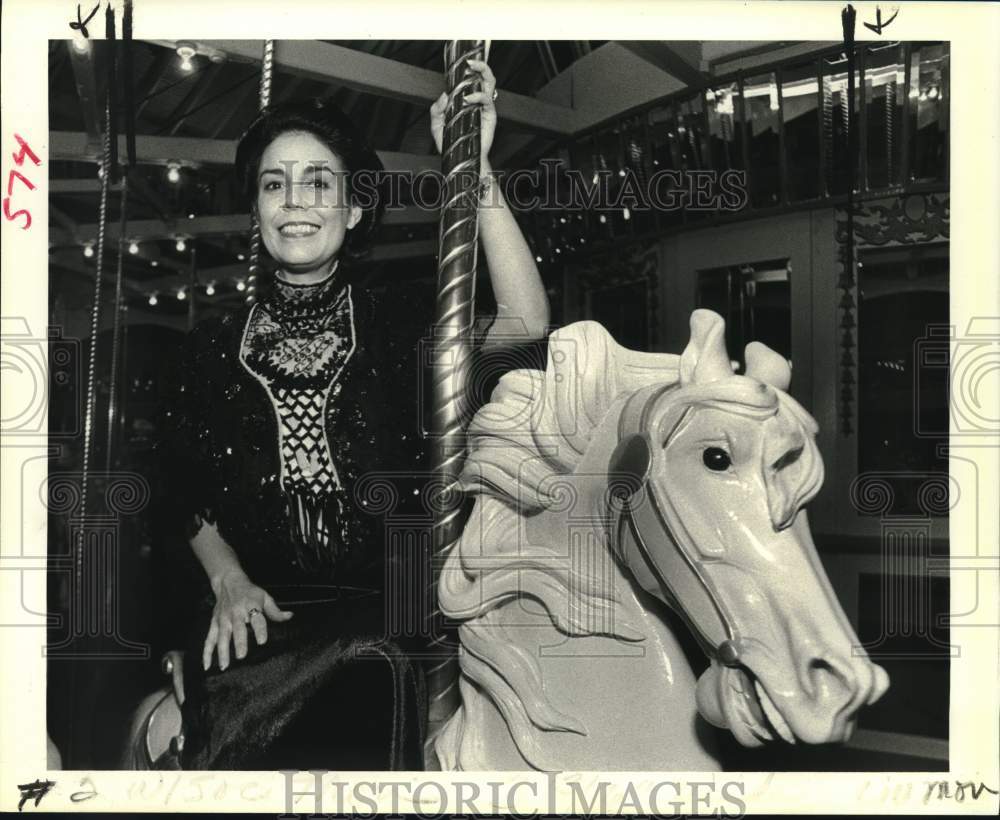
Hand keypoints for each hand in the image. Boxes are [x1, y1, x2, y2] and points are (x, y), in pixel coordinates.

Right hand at [203, 569, 292, 670]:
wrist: (228, 582)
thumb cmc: (249, 592)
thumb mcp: (265, 597)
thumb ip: (275, 611)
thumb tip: (290, 616)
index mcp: (251, 605)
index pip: (257, 618)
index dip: (259, 629)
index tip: (262, 641)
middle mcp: (236, 613)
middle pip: (238, 629)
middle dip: (239, 642)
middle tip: (241, 656)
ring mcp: (223, 619)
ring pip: (222, 636)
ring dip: (222, 651)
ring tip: (225, 666)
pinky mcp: (214, 623)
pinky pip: (209, 639)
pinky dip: (207, 652)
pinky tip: (207, 666)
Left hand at [430, 58, 496, 172]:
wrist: (460, 159)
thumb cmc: (451, 143)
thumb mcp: (437, 125)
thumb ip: (437, 110)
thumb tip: (444, 95)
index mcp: (465, 100)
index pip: (468, 80)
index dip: (467, 69)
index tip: (460, 61)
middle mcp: (476, 101)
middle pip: (484, 76)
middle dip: (480, 64)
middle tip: (470, 61)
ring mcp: (484, 107)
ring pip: (490, 83)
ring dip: (483, 72)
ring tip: (472, 68)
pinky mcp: (489, 116)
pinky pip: (487, 100)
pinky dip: (478, 96)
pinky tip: (467, 99)